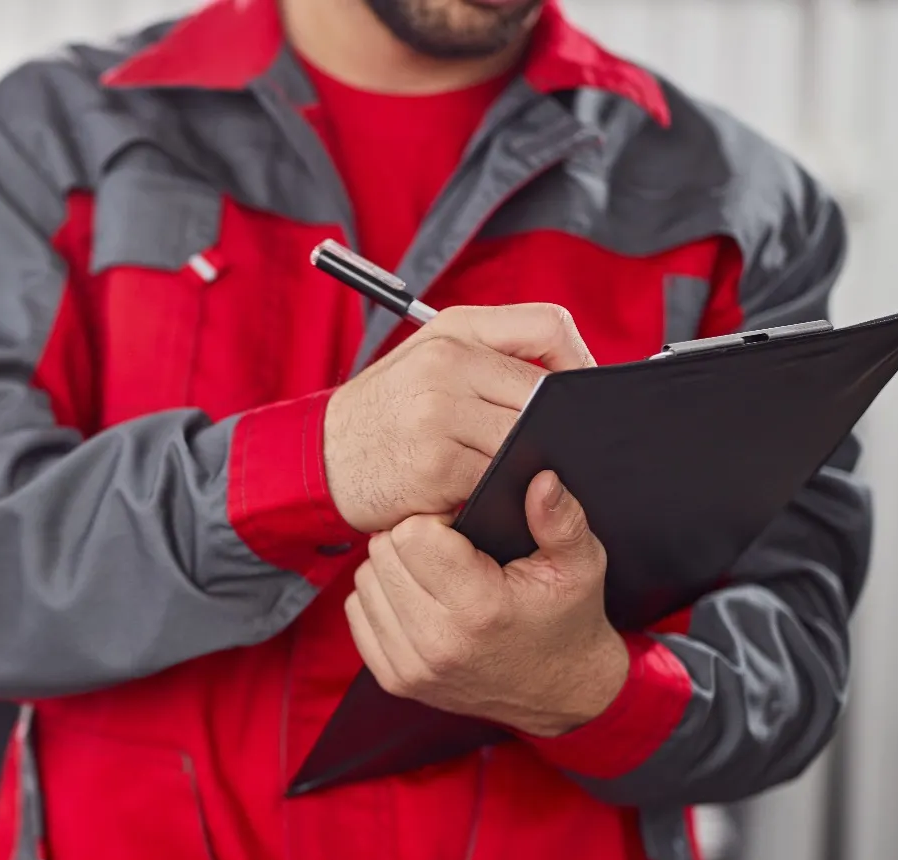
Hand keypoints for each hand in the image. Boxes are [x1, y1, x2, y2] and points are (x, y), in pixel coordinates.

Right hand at [323, 304, 595, 532]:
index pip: (549, 326)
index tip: (581, 395)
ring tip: (506, 476)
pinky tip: (479, 496)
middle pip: (544, 396)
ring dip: (525, 467)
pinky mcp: (436, 467)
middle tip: (546, 450)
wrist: (316, 457)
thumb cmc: (384, 412)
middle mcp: (446, 363)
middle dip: (553, 428)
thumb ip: (491, 357)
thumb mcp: (427, 359)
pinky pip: (498, 484)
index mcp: (452, 329)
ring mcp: (440, 415)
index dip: (580, 360)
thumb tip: (569, 382)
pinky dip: (498, 496)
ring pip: (526, 443)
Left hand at [345, 470, 627, 736]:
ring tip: (432, 573)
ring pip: (364, 581)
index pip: (413, 535)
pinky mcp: (396, 681)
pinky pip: (357, 614)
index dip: (434, 519)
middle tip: (444, 548)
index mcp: (479, 609)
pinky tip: (415, 598)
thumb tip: (542, 479)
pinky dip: (380, 598)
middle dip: (410, 540)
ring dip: (392, 569)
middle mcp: (438, 642)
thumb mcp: (580, 566)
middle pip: (383, 553)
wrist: (561, 694)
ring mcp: (413, 668)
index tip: (457, 527)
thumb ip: (561, 520)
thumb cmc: (568, 620)